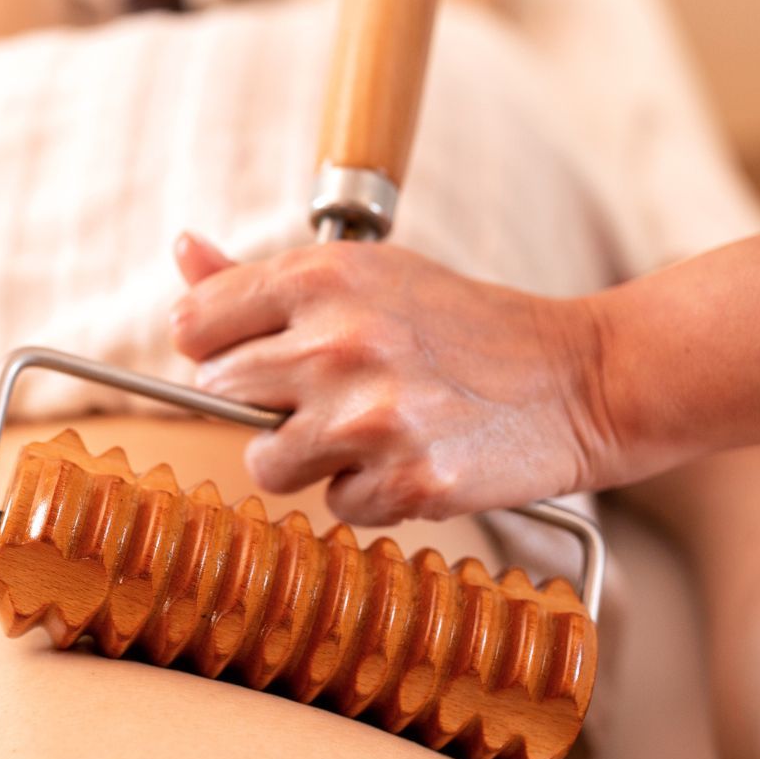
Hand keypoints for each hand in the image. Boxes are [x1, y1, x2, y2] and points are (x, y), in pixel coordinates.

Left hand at [168, 234, 622, 524]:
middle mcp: (339, 341)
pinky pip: (337, 506)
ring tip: (375, 427)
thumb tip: (182, 252)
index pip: (195, 324)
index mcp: (322, 277)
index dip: (220, 346)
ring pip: (267, 464)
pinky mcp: (406, 480)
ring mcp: (371, 416)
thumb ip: (261, 278)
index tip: (258, 353)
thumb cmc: (461, 325)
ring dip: (310, 458)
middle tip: (334, 392)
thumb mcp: (367, 276)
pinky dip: (370, 493)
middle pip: (219, 395)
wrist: (577, 378)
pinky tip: (416, 455)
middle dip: (266, 403)